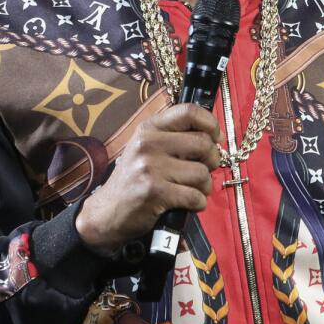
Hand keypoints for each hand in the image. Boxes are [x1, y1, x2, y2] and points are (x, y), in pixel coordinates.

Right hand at [75, 103, 223, 255]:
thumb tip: (214, 136)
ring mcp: (151, 168)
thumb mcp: (146, 149)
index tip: (216, 137)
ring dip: (205, 186)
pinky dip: (198, 203)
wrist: (106, 212)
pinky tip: (189, 204)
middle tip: (206, 169)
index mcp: (149, 129)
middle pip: (202, 142)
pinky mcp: (155, 193)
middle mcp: (148, 144)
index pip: (188, 111)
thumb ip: (173, 138)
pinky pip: (194, 196)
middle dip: (213, 159)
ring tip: (195, 190)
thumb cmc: (133, 180)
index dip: (210, 123)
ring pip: (201, 172)